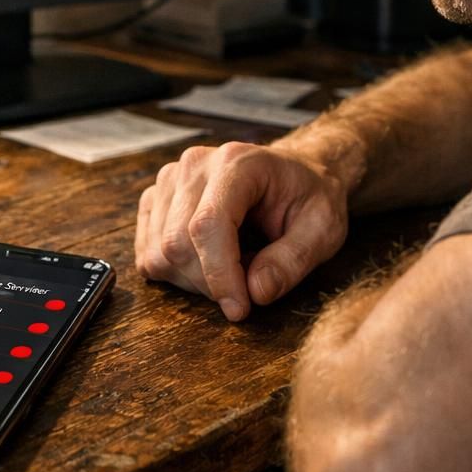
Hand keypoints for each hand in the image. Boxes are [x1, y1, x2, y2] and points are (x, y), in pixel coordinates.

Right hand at [135, 141, 349, 321]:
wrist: (295, 174)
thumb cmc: (310, 198)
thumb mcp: (323, 229)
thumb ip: (293, 260)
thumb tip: (256, 292)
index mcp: (237, 163)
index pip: (208, 225)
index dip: (219, 275)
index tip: (240, 309)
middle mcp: (195, 165)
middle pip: (177, 243)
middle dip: (210, 284)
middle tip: (246, 291)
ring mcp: (170, 179)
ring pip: (158, 253)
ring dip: (194, 281)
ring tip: (232, 271)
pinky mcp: (157, 199)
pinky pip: (147, 252)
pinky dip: (175, 274)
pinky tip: (208, 265)